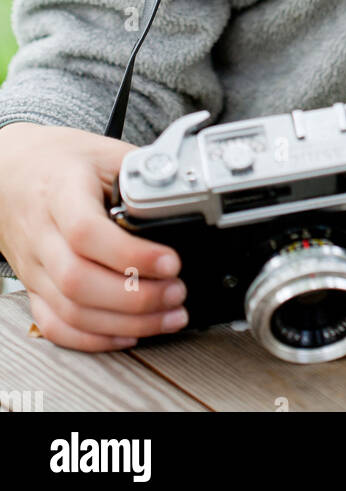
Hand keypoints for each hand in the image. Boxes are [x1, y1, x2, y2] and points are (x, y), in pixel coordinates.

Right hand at [0, 122, 188, 352]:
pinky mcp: (35, 286)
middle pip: (78, 281)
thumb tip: (184, 195)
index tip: (171, 261)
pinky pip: (56, 325)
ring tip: (167, 317)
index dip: (131, 254)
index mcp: (60, 192)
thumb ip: (140, 173)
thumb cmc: (62, 160)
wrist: (13, 170)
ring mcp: (35, 265)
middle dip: (135, 297)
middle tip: (177, 292)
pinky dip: (93, 338)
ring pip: (71, 311)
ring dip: (124, 323)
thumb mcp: (104, 152)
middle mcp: (42, 233)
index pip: (86, 232)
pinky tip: (128, 332)